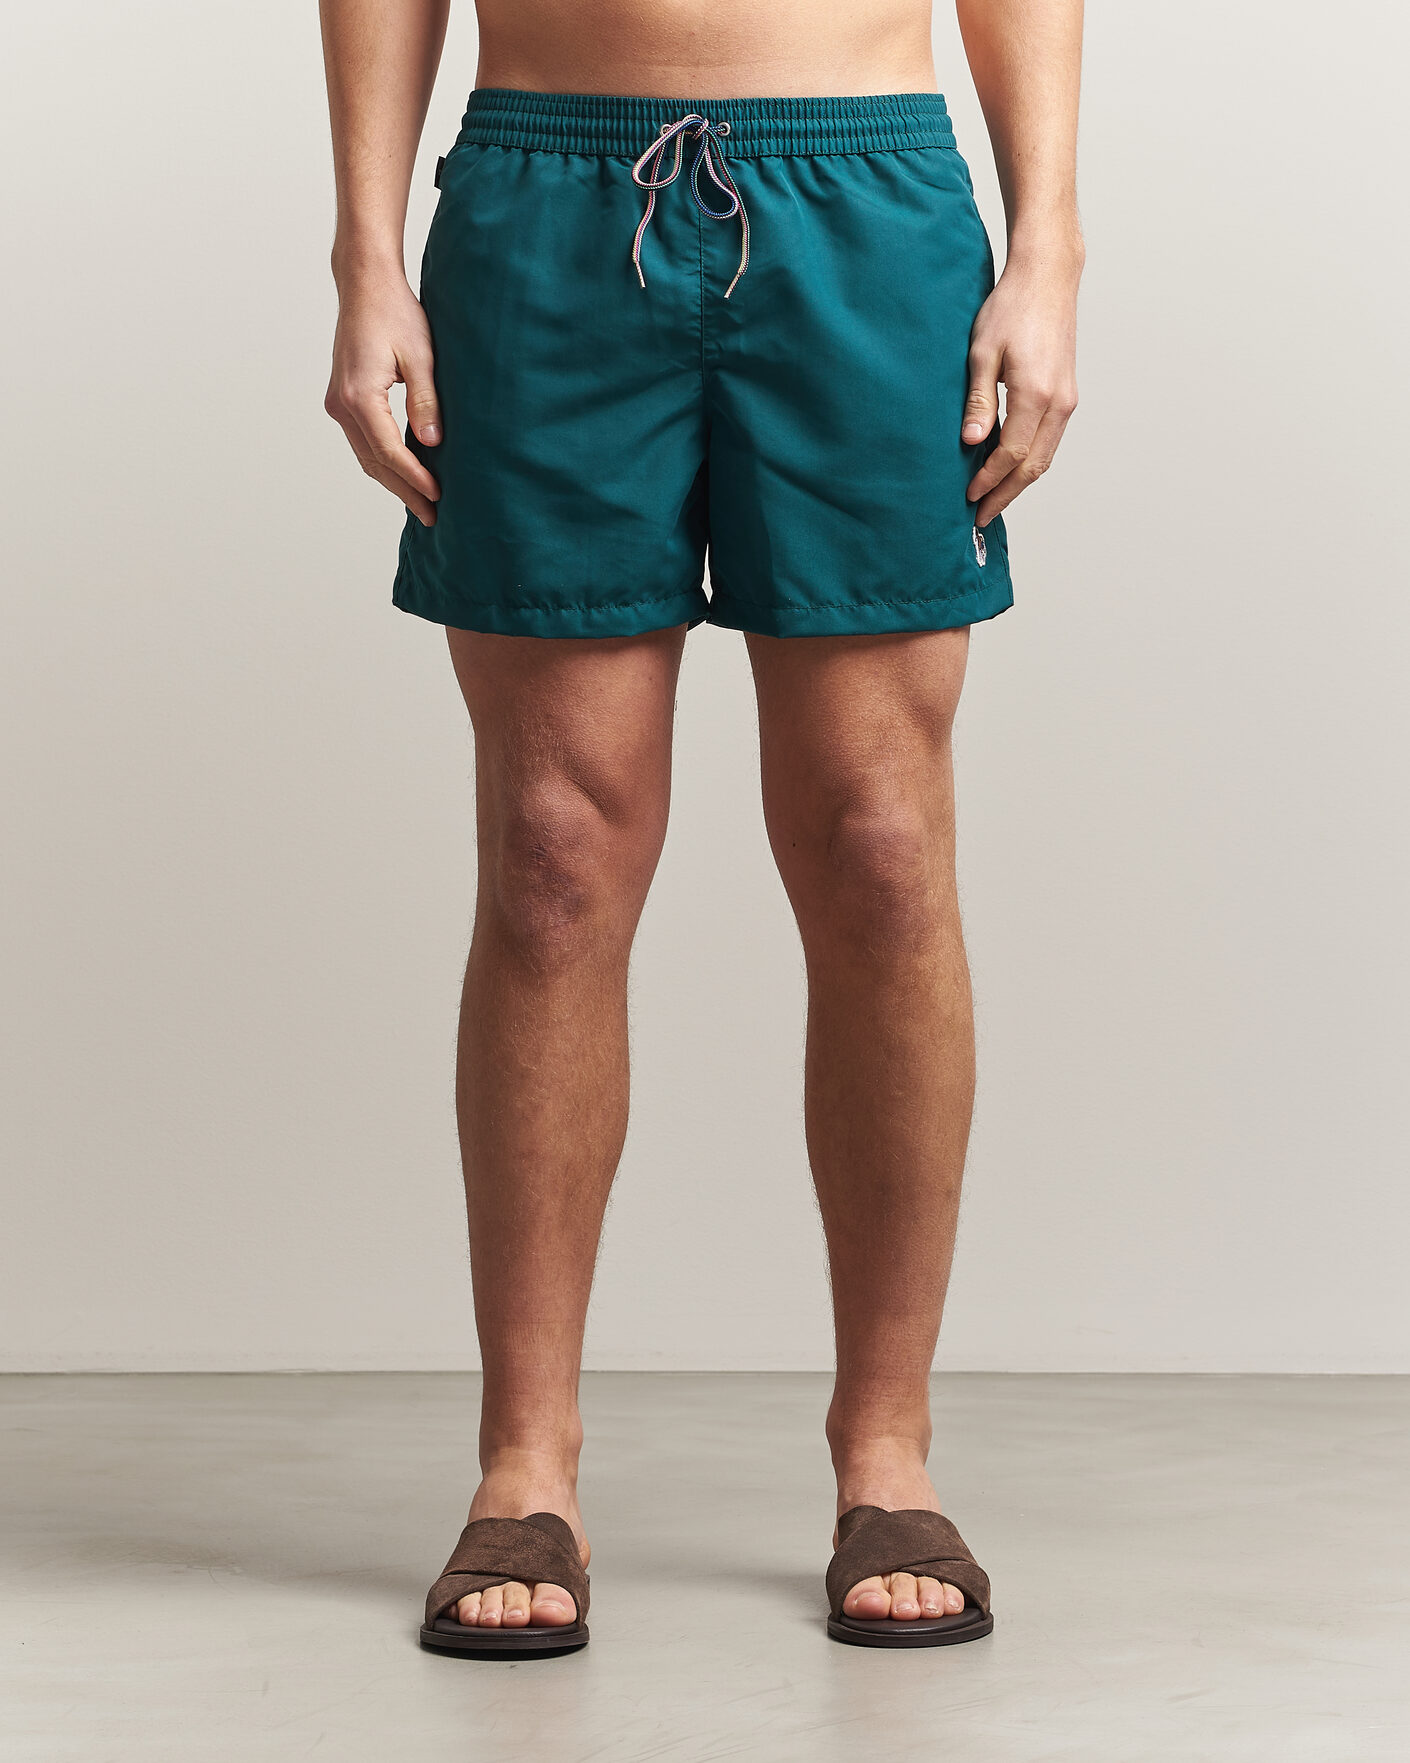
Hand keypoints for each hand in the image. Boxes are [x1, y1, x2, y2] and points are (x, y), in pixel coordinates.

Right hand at [324, 270, 441, 525]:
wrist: (365, 287)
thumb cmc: (396, 314)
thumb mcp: (421, 356)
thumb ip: (426, 401)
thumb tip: (432, 444)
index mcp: (359, 396)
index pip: (389, 451)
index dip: (414, 478)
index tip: (438, 496)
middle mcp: (341, 405)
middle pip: (374, 463)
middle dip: (404, 491)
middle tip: (432, 517)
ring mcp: (338, 404)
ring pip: (366, 457)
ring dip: (393, 481)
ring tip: (421, 503)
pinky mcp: (342, 401)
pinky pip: (363, 442)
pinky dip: (384, 462)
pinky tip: (405, 475)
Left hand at [962, 253, 1080, 527]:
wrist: (1047, 278)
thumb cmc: (1011, 307)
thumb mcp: (982, 352)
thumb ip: (978, 401)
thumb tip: (971, 442)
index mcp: (1036, 394)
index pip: (1011, 454)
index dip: (989, 480)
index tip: (968, 497)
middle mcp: (1058, 402)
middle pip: (1033, 466)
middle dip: (1006, 494)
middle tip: (981, 516)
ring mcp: (1067, 400)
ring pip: (1044, 457)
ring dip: (1018, 482)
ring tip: (993, 499)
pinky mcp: (1067, 395)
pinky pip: (1049, 440)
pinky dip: (1029, 461)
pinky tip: (1008, 468)